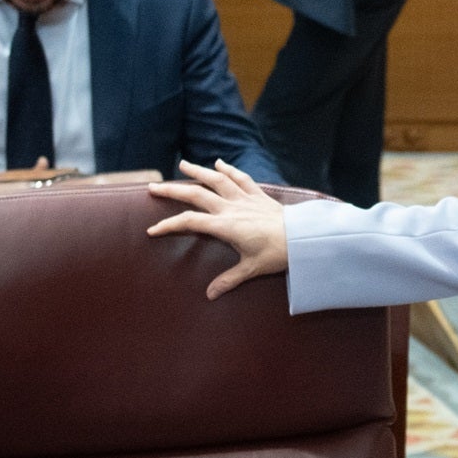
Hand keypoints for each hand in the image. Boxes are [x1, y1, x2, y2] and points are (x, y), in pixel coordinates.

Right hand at [146, 158, 287, 298]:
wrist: (304, 237)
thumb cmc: (278, 253)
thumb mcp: (252, 268)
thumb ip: (229, 280)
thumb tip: (211, 295)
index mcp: (225, 226)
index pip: (189, 222)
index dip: (168, 225)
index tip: (152, 230)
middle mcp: (231, 208)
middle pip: (196, 194)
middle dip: (173, 191)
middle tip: (153, 187)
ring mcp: (245, 198)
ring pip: (217, 180)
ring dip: (198, 171)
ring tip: (182, 165)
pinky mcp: (258, 195)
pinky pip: (241, 178)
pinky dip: (229, 169)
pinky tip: (219, 163)